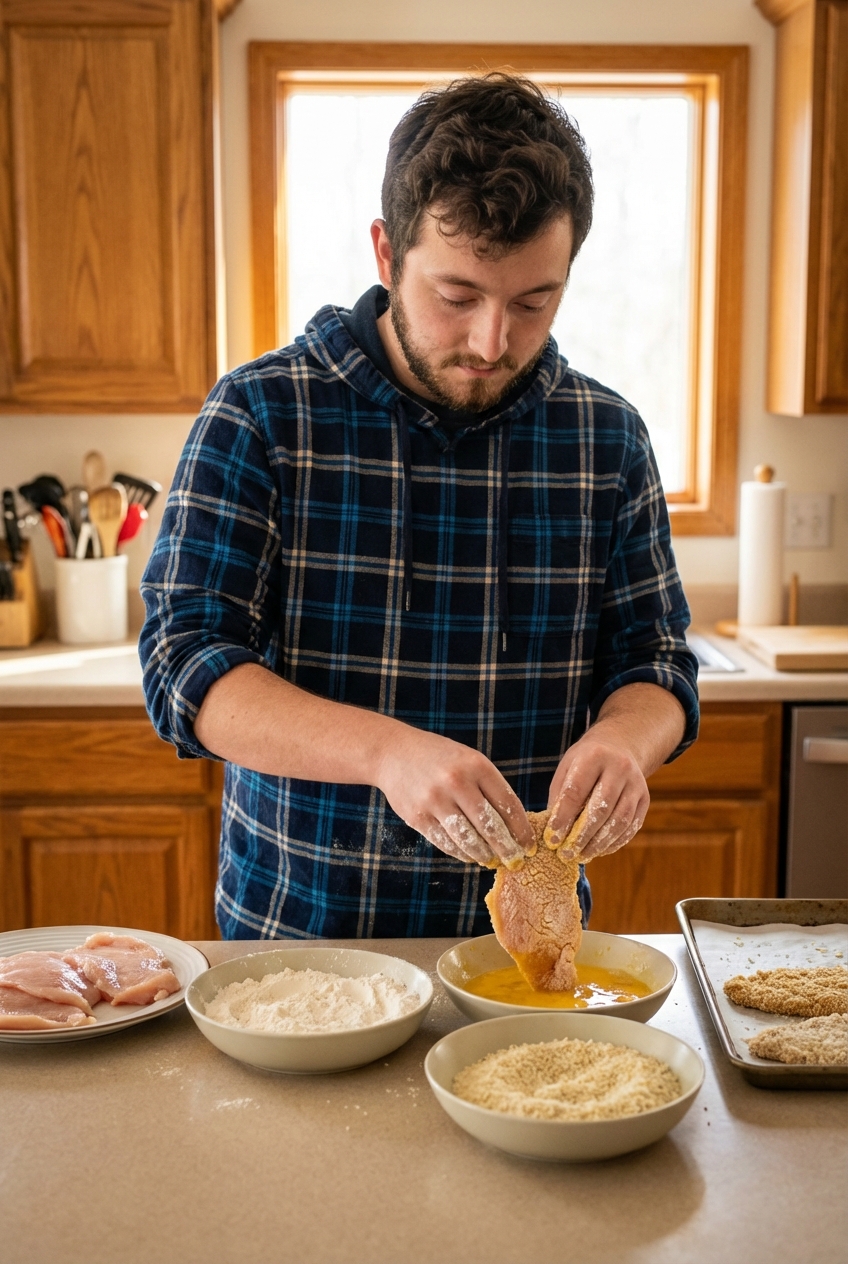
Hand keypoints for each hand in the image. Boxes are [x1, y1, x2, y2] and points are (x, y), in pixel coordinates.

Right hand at [374, 726, 533, 867]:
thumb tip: (513, 826)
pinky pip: (445, 843)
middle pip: (490, 825)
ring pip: (468, 839)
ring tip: (492, 860)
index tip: (529, 844)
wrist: (393, 752)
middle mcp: (456, 782)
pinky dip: (460, 853)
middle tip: (516, 861)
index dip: (521, 828)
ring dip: (484, 854)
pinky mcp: (417, 816)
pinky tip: (470, 855)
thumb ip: (489, 786)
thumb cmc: (439, 758)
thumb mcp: (468, 760)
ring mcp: (435, 800)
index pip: (507, 803)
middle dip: (506, 848)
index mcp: (476, 765)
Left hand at [544, 683, 685, 861]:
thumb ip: (560, 796)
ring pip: (619, 820)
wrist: (619, 746)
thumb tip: (553, 832)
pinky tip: (599, 850)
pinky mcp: (645, 798)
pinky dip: (614, 842)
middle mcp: (619, 768)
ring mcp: (636, 783)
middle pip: (601, 808)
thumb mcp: (567, 768)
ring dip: (599, 843)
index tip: (552, 838)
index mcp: (594, 756)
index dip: (564, 818)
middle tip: (566, 854)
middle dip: (582, 836)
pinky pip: (631, 826)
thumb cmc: (585, 761)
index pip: (576, 791)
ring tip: (581, 856)